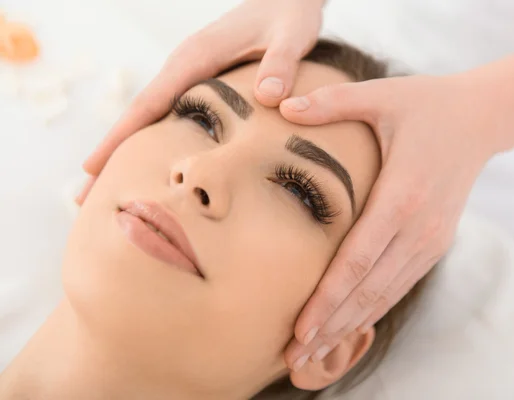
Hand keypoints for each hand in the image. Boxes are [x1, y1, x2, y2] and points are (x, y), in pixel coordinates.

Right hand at [77, 0, 323, 203]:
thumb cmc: (289, 14)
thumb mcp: (292, 36)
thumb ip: (281, 64)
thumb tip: (268, 97)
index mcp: (197, 57)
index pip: (150, 103)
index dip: (121, 137)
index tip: (93, 168)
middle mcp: (184, 64)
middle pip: (139, 114)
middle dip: (112, 153)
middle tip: (85, 197)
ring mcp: (190, 71)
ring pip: (151, 114)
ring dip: (128, 148)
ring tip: (109, 188)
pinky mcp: (200, 77)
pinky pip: (168, 110)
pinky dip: (152, 136)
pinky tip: (150, 159)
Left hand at [280, 74, 500, 368]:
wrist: (480, 119)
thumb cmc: (425, 105)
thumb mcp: (381, 95)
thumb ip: (331, 102)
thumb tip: (280, 104)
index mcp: (404, 193)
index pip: (359, 258)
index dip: (329, 297)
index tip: (300, 329)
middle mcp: (421, 226)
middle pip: (370, 288)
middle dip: (331, 325)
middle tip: (294, 358)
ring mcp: (432, 238)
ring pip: (385, 294)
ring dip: (349, 326)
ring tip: (313, 354)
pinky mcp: (436, 242)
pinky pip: (399, 284)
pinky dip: (372, 309)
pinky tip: (347, 326)